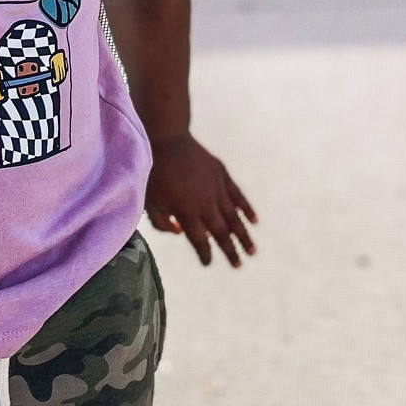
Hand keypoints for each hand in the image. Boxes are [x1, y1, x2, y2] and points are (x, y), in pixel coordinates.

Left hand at [145, 135, 256, 267]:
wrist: (167, 139)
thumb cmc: (154, 173)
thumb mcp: (150, 202)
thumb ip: (162, 223)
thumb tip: (179, 233)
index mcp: (187, 212)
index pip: (200, 240)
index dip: (205, 254)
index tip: (208, 263)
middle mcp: (206, 203)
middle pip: (221, 232)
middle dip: (230, 251)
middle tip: (238, 265)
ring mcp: (217, 188)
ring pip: (234, 217)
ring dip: (244, 235)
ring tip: (252, 251)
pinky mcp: (222, 174)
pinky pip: (238, 195)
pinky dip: (247, 209)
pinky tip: (254, 220)